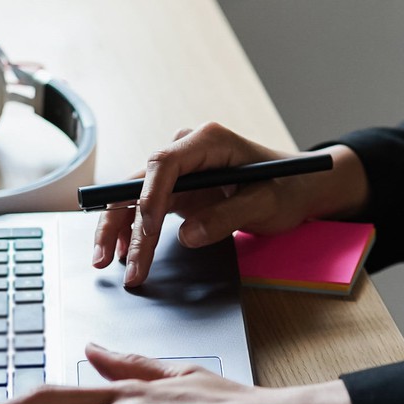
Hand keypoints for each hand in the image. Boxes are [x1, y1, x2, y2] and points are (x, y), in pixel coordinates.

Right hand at [94, 122, 366, 284]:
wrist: (298, 186)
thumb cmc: (287, 188)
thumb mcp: (265, 204)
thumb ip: (227, 217)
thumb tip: (186, 235)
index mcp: (208, 141)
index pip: (164, 165)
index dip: (147, 200)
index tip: (145, 236)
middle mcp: (187, 149)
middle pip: (139, 181)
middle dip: (121, 221)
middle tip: (109, 261)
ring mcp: (180, 169)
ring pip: (134, 195)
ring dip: (118, 228)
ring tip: (104, 262)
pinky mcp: (178, 188)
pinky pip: (145, 207)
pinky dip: (131, 230)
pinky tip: (120, 253)